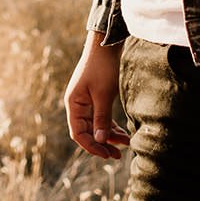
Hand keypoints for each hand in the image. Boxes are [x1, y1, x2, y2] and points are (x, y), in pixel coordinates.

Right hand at [64, 33, 128, 159]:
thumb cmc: (102, 68)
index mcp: (73, 104)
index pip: (78, 133)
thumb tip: (100, 141)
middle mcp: (77, 104)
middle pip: (86, 132)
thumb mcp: (103, 95)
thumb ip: (101, 119)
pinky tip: (123, 133)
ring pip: (95, 126)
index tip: (107, 154)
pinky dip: (111, 126)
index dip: (91, 146)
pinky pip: (101, 117)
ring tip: (126, 144)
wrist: (106, 45)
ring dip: (109, 136)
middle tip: (117, 155)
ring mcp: (86, 101)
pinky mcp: (96, 97)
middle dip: (102, 144)